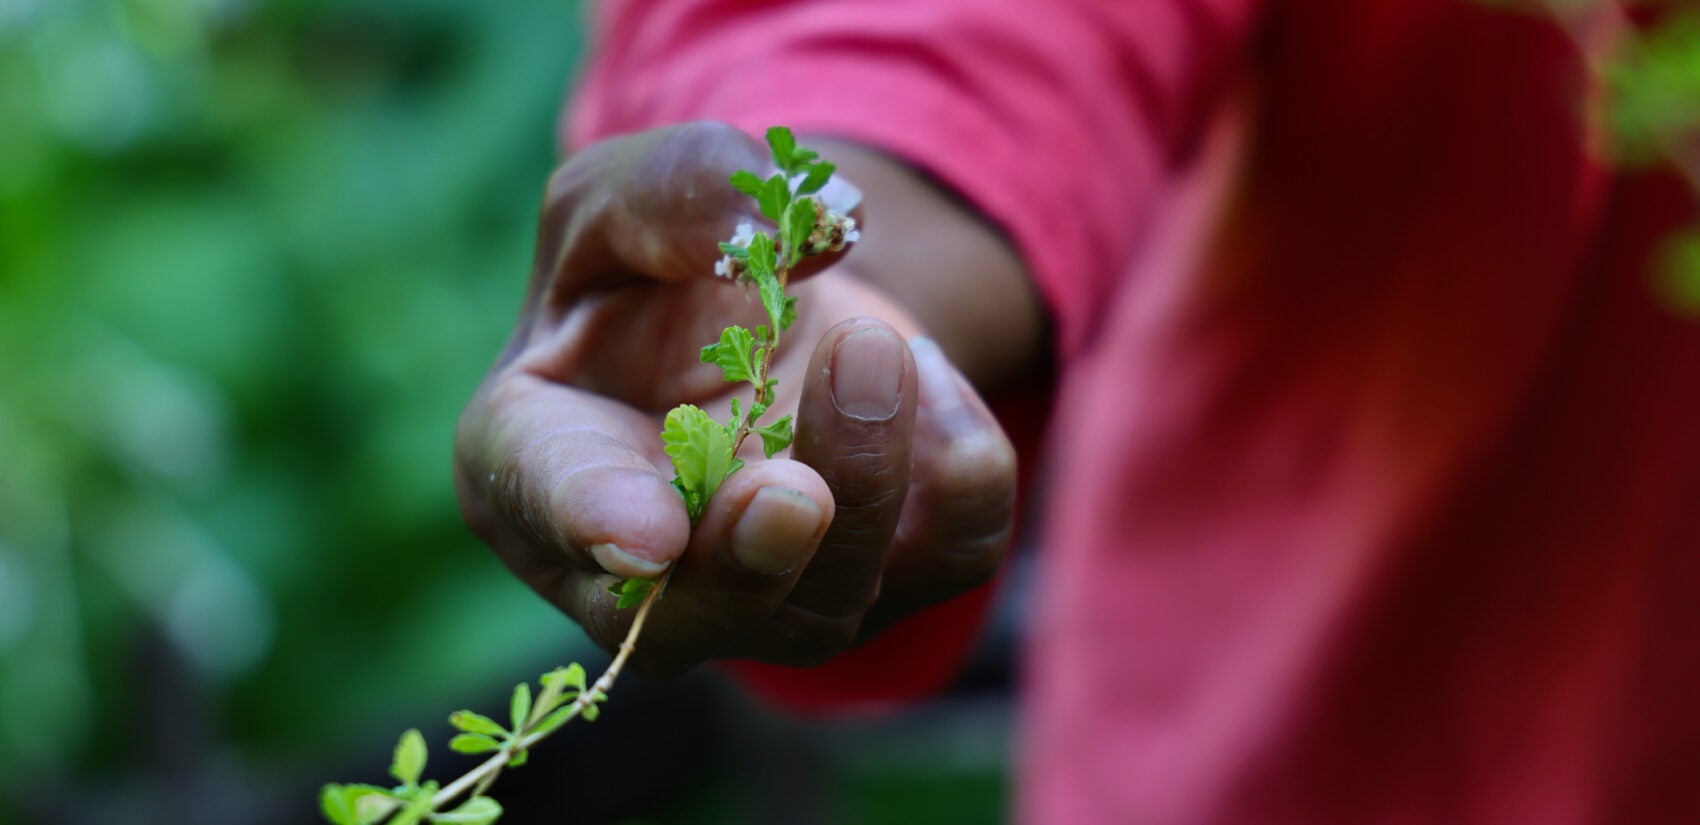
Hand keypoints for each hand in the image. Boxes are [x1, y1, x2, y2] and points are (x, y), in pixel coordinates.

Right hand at [454, 122, 1020, 678]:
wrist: (768, 303)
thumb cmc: (656, 260)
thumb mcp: (626, 194)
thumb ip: (671, 193)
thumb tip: (769, 228)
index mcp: (535, 462)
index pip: (549, 506)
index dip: (594, 524)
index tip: (646, 532)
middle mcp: (647, 569)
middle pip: (701, 612)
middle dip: (755, 553)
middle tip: (795, 485)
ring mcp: (771, 597)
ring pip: (833, 603)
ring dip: (870, 482)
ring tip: (877, 348)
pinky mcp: (884, 579)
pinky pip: (948, 559)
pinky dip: (962, 469)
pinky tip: (928, 372)